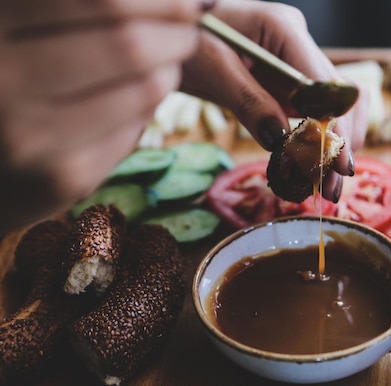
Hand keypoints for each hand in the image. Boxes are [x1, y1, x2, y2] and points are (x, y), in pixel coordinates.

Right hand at [0, 0, 205, 233]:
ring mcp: (30, 135)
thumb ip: (85, 6)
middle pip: (130, 43)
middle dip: (177, 31)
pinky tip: (126, 99)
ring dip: (169, 68)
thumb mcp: (23, 22)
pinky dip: (146, 106)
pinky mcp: (63, 177)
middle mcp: (2, 75)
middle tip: (186, 25)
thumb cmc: (12, 72)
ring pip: (148, 87)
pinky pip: (137, 127)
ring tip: (160, 59)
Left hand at [181, 0, 368, 201]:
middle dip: (339, 145)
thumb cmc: (187, 39)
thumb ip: (248, 102)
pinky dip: (320, 141)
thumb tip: (280, 141)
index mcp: (284, 30)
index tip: (335, 164)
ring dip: (337, 145)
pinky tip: (313, 167)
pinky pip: (317, 114)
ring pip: (338, 107)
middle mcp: (300, 46)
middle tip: (330, 188)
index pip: (324, 85)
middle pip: (339, 98)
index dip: (334, 127)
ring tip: (325, 184)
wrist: (177, 35)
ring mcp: (299, 65)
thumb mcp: (211, 67)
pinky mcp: (292, 85)